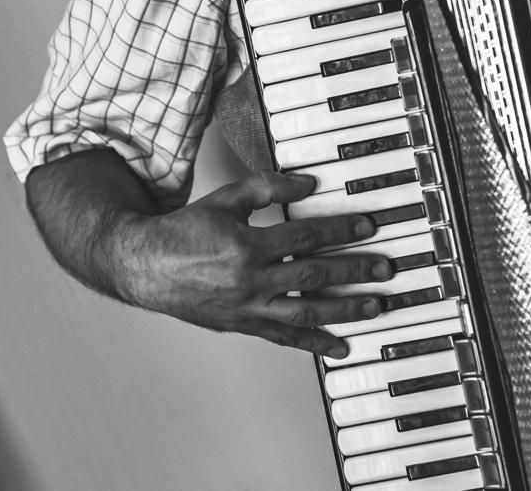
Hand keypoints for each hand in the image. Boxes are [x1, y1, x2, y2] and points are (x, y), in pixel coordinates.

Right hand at [112, 171, 393, 358]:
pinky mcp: (243, 325)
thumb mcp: (223, 199)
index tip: (368, 227)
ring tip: (375, 306)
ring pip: (306, 312)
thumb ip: (266, 188)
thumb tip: (308, 184)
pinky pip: (284, 339)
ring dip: (346, 310)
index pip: (305, 237)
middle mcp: (250, 280)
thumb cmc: (183, 232)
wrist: (145, 267)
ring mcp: (248, 307)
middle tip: (385, 269)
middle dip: (355, 272)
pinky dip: (314, 343)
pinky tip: (339, 346)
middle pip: (314, 276)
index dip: (340, 231)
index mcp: (247, 246)